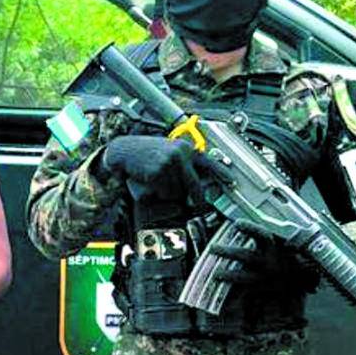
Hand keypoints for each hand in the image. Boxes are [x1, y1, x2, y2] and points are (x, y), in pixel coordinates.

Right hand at [100, 136, 219, 206]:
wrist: (123, 151)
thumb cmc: (145, 154)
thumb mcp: (167, 152)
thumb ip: (184, 165)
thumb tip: (196, 186)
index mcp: (184, 147)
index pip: (207, 161)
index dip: (221, 172)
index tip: (232, 182)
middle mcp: (179, 154)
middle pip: (194, 184)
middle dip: (196, 198)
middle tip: (197, 207)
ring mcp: (168, 162)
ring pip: (177, 192)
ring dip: (168, 193)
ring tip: (157, 181)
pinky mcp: (157, 172)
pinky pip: (163, 193)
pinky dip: (156, 192)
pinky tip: (149, 181)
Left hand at [210, 219, 320, 289]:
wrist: (300, 277)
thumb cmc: (285, 253)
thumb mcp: (279, 240)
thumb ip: (261, 235)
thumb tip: (237, 224)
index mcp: (273, 247)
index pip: (262, 236)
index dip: (250, 229)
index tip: (237, 223)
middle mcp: (269, 261)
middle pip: (247, 257)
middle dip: (229, 253)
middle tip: (212, 248)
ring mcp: (265, 276)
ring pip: (246, 277)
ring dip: (230, 275)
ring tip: (216, 274)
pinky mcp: (261, 288)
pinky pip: (247, 293)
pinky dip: (235, 297)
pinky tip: (223, 297)